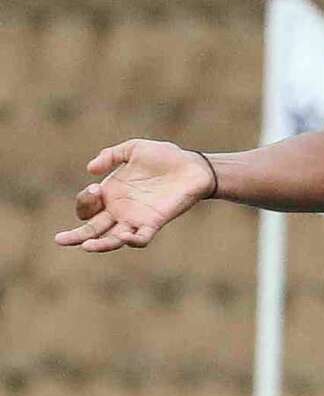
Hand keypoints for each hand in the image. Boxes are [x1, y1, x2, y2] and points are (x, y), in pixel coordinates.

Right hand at [54, 139, 213, 251]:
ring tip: (86, 246)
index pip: (87, 208)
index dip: (85, 202)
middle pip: (92, 229)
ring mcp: (136, 219)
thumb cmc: (164, 156)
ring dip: (100, 244)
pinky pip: (142, 238)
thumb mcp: (133, 149)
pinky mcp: (154, 222)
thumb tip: (90, 169)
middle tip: (59, 239)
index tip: (96, 190)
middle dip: (76, 236)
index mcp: (111, 194)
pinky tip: (126, 238)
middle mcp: (120, 210)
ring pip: (113, 239)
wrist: (192, 165)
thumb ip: (111, 155)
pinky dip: (134, 240)